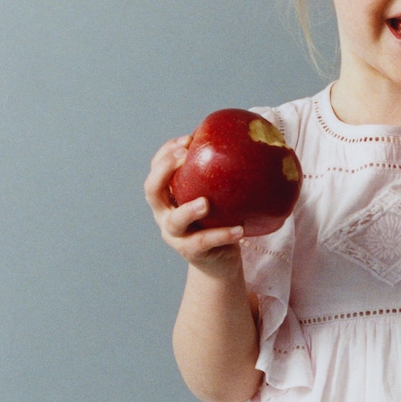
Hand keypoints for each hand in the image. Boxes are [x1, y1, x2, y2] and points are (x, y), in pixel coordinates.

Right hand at [144, 136, 244, 276]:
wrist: (219, 261)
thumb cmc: (219, 221)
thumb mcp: (216, 196)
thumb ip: (218, 176)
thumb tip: (248, 140)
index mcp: (168, 196)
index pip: (156, 169)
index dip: (166, 153)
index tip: (188, 140)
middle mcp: (165, 215)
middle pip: (152, 191)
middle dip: (164, 171)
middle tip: (185, 157)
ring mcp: (176, 236)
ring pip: (175, 221)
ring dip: (189, 210)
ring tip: (205, 203)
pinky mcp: (191, 253)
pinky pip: (204, 242)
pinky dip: (222, 235)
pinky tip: (239, 229)